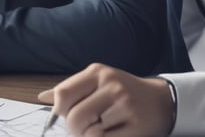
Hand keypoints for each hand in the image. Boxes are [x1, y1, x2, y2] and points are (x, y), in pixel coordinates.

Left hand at [38, 63, 173, 136]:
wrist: (161, 100)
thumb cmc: (122, 92)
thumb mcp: (96, 82)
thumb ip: (70, 89)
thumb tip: (42, 97)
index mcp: (97, 73)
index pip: (63, 93)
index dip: (58, 110)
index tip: (64, 116)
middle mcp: (111, 85)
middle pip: (74, 116)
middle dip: (74, 128)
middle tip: (81, 129)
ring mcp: (125, 104)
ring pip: (90, 131)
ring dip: (89, 135)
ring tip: (99, 129)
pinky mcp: (137, 124)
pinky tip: (110, 133)